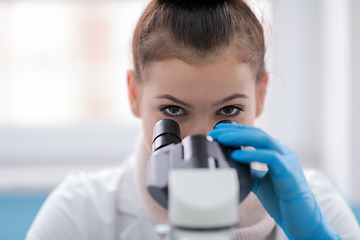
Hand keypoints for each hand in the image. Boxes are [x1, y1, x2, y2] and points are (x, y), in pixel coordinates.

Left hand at [208, 123, 340, 239]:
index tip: (217, 130)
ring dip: (239, 137)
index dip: (236, 130)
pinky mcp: (289, 172)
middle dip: (234, 131)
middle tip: (215, 132)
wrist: (301, 220)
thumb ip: (250, 171)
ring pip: (263, 140)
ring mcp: (287, 160)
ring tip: (222, 139)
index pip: (254, 135)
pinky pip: (270, 158)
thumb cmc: (283, 200)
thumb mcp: (260, 182)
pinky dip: (252, 155)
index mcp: (276, 153)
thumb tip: (232, 165)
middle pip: (256, 134)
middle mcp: (283, 153)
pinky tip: (236, 155)